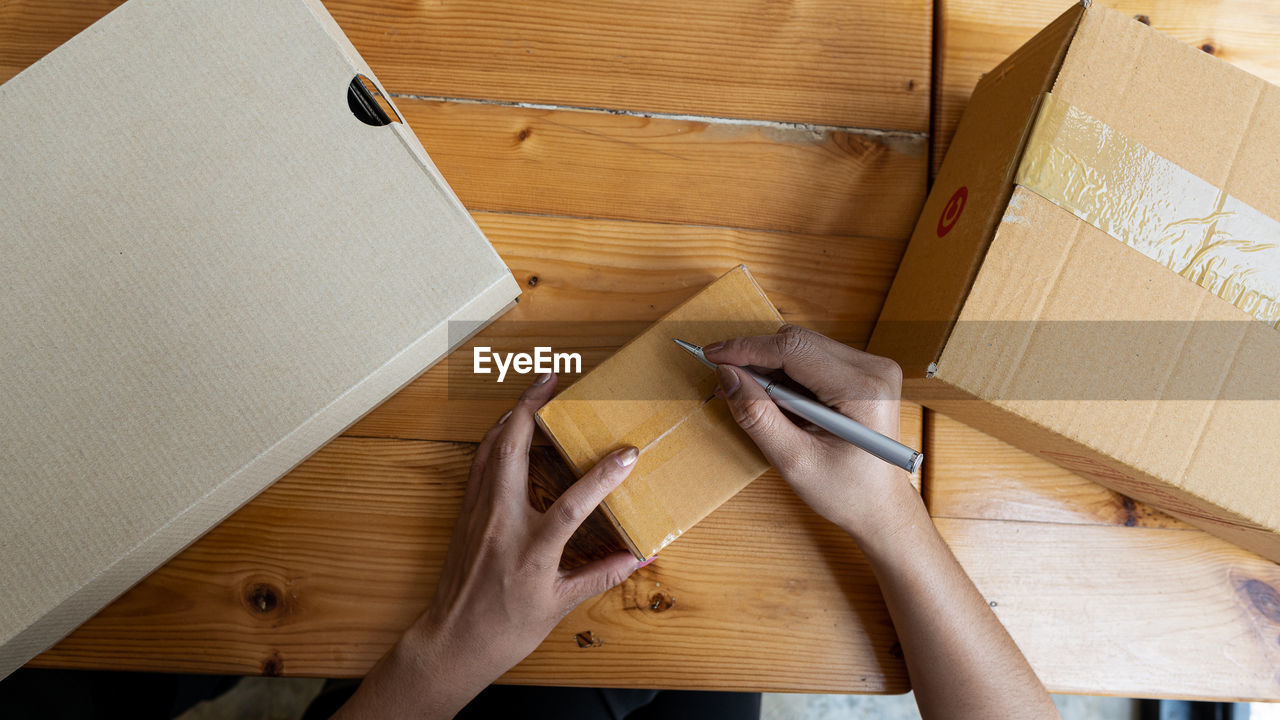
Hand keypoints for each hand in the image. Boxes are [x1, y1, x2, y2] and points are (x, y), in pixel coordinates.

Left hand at [335, 372, 645, 719]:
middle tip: (552, 380)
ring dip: (512, 415)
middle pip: (512, 450)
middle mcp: (501, 524)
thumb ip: (602, 575)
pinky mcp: (465, 514)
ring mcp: (478, 514)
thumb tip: (640, 555)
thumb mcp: (560, 607)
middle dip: (531, 408)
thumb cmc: (505, 630)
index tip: (628, 453)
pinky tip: (507, 427)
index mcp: (531, 551)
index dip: (602, 476)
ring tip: (534, 393)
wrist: (453, 642)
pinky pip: (480, 464)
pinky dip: (495, 438)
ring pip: (491, 449)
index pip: (572, 504)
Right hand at [704, 325, 919, 541]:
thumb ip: (758, 416)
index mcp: (862, 391)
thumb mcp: (793, 461)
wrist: (880, 505)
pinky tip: (777, 400)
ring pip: (803, 346)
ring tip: (751, 398)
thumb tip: (727, 375)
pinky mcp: (864, 372)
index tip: (712, 354)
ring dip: (770, 367)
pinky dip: (787, 374)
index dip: (747, 348)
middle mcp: (874, 369)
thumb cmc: (846, 491)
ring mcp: (872, 367)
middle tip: (725, 382)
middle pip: (798, 342)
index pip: (794, 349)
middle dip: (756, 358)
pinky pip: (814, 357)